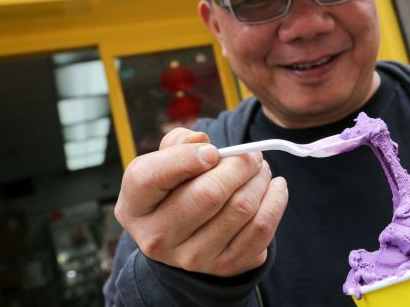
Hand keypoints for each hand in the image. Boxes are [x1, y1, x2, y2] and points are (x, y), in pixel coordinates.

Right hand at [114, 127, 288, 276]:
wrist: (187, 239)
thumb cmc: (176, 189)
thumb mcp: (164, 164)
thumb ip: (178, 143)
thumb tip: (201, 141)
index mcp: (134, 207)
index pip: (149, 177)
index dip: (184, 157)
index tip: (212, 150)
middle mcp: (158, 239)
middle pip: (208, 194)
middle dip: (239, 165)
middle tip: (252, 154)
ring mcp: (192, 258)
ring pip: (241, 208)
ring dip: (260, 179)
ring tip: (261, 169)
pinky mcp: (225, 266)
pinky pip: (261, 229)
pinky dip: (275, 201)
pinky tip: (275, 187)